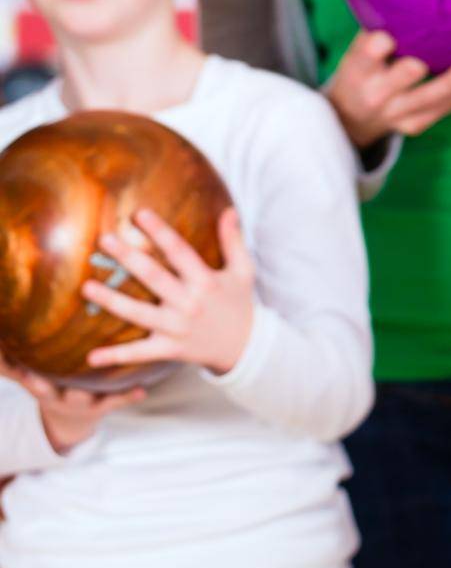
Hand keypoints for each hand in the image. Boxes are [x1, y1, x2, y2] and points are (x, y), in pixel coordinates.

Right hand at [0, 353, 144, 454]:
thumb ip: (12, 363)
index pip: (28, 380)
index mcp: (41, 387)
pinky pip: (117, 401)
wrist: (69, 423)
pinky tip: (141, 390)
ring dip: (96, 390)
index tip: (23, 371)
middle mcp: (60, 396)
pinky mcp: (104, 405)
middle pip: (54, 392)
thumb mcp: (30, 378)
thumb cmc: (50, 387)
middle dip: (53, 384)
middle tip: (60, 370)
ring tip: (112, 370)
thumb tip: (0, 336)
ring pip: (87, 398)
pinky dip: (128, 396)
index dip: (23, 376)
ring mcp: (83, 402)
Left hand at [81, 208, 255, 376]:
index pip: (180, 251)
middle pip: (154, 277)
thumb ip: (233, 241)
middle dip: (129, 258)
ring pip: (139, 313)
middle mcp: (190, 303)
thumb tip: (229, 210)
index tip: (140, 214)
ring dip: (112, 301)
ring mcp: (178, 328)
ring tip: (86, 287)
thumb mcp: (243, 271)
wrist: (247, 347)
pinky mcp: (170, 349)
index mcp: (206, 282)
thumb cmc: (240, 304)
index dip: (160, 232)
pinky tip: (92, 357)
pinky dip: (116, 356)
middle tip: (105, 240)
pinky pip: (140, 353)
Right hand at [325, 30, 450, 148]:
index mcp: (358, 69)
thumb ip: (380, 24)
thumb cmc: (363, 69)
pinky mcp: (416, 123)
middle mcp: (376, 94)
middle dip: (413, 71)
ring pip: (432, 98)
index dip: (377, 48)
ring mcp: (397, 113)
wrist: (354, 117)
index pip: (366, 55)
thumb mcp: (359, 49)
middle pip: (401, 79)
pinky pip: (448, 107)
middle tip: (429, 58)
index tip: (387, 38)